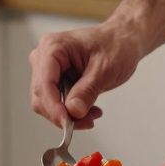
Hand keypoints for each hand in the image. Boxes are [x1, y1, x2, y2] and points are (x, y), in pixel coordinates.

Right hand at [29, 23, 145, 128]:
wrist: (122, 40)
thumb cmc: (115, 46)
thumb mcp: (105, 70)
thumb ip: (87, 91)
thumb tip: (73, 111)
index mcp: (53, 47)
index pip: (44, 84)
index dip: (54, 108)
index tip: (66, 125)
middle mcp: (44, 56)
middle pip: (42, 96)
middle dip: (63, 114)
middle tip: (87, 122)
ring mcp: (48, 68)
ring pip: (47, 103)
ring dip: (69, 114)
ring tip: (92, 114)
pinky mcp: (55, 78)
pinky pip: (56, 102)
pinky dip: (71, 111)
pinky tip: (89, 110)